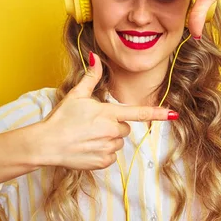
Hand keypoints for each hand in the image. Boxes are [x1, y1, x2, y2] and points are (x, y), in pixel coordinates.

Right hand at [39, 53, 175, 169]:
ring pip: (118, 142)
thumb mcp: (76, 95)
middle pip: (125, 128)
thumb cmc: (61, 118)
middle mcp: (111, 131)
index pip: (138, 113)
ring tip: (88, 137)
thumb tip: (96, 57)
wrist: (46, 144)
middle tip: (93, 124)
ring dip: (108, 140)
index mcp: (108, 113)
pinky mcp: (102, 163)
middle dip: (114, 125)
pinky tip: (87, 148)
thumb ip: (91, 77)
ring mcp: (108, 149)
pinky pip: (110, 156)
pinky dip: (102, 153)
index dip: (158, 113)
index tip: (174, 114)